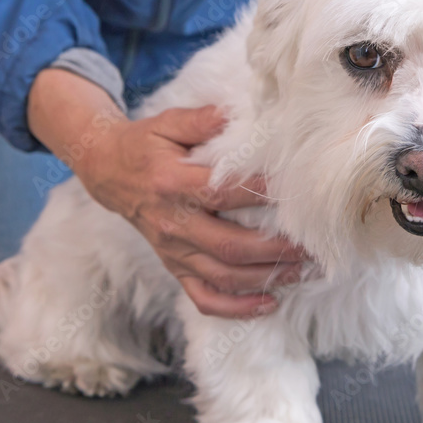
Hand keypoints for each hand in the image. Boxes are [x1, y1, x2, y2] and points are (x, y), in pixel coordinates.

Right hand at [28, 69, 304, 317]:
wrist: (108, 171)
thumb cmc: (147, 144)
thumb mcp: (169, 122)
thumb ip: (204, 119)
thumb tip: (239, 114)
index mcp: (171, 184)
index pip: (222, 194)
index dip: (260, 196)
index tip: (296, 194)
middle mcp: (172, 223)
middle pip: (229, 246)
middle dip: (276, 250)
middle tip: (314, 246)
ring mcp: (172, 250)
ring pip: (223, 276)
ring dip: (267, 279)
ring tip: (305, 272)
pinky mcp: (173, 266)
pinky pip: (203, 297)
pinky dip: (236, 308)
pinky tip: (269, 304)